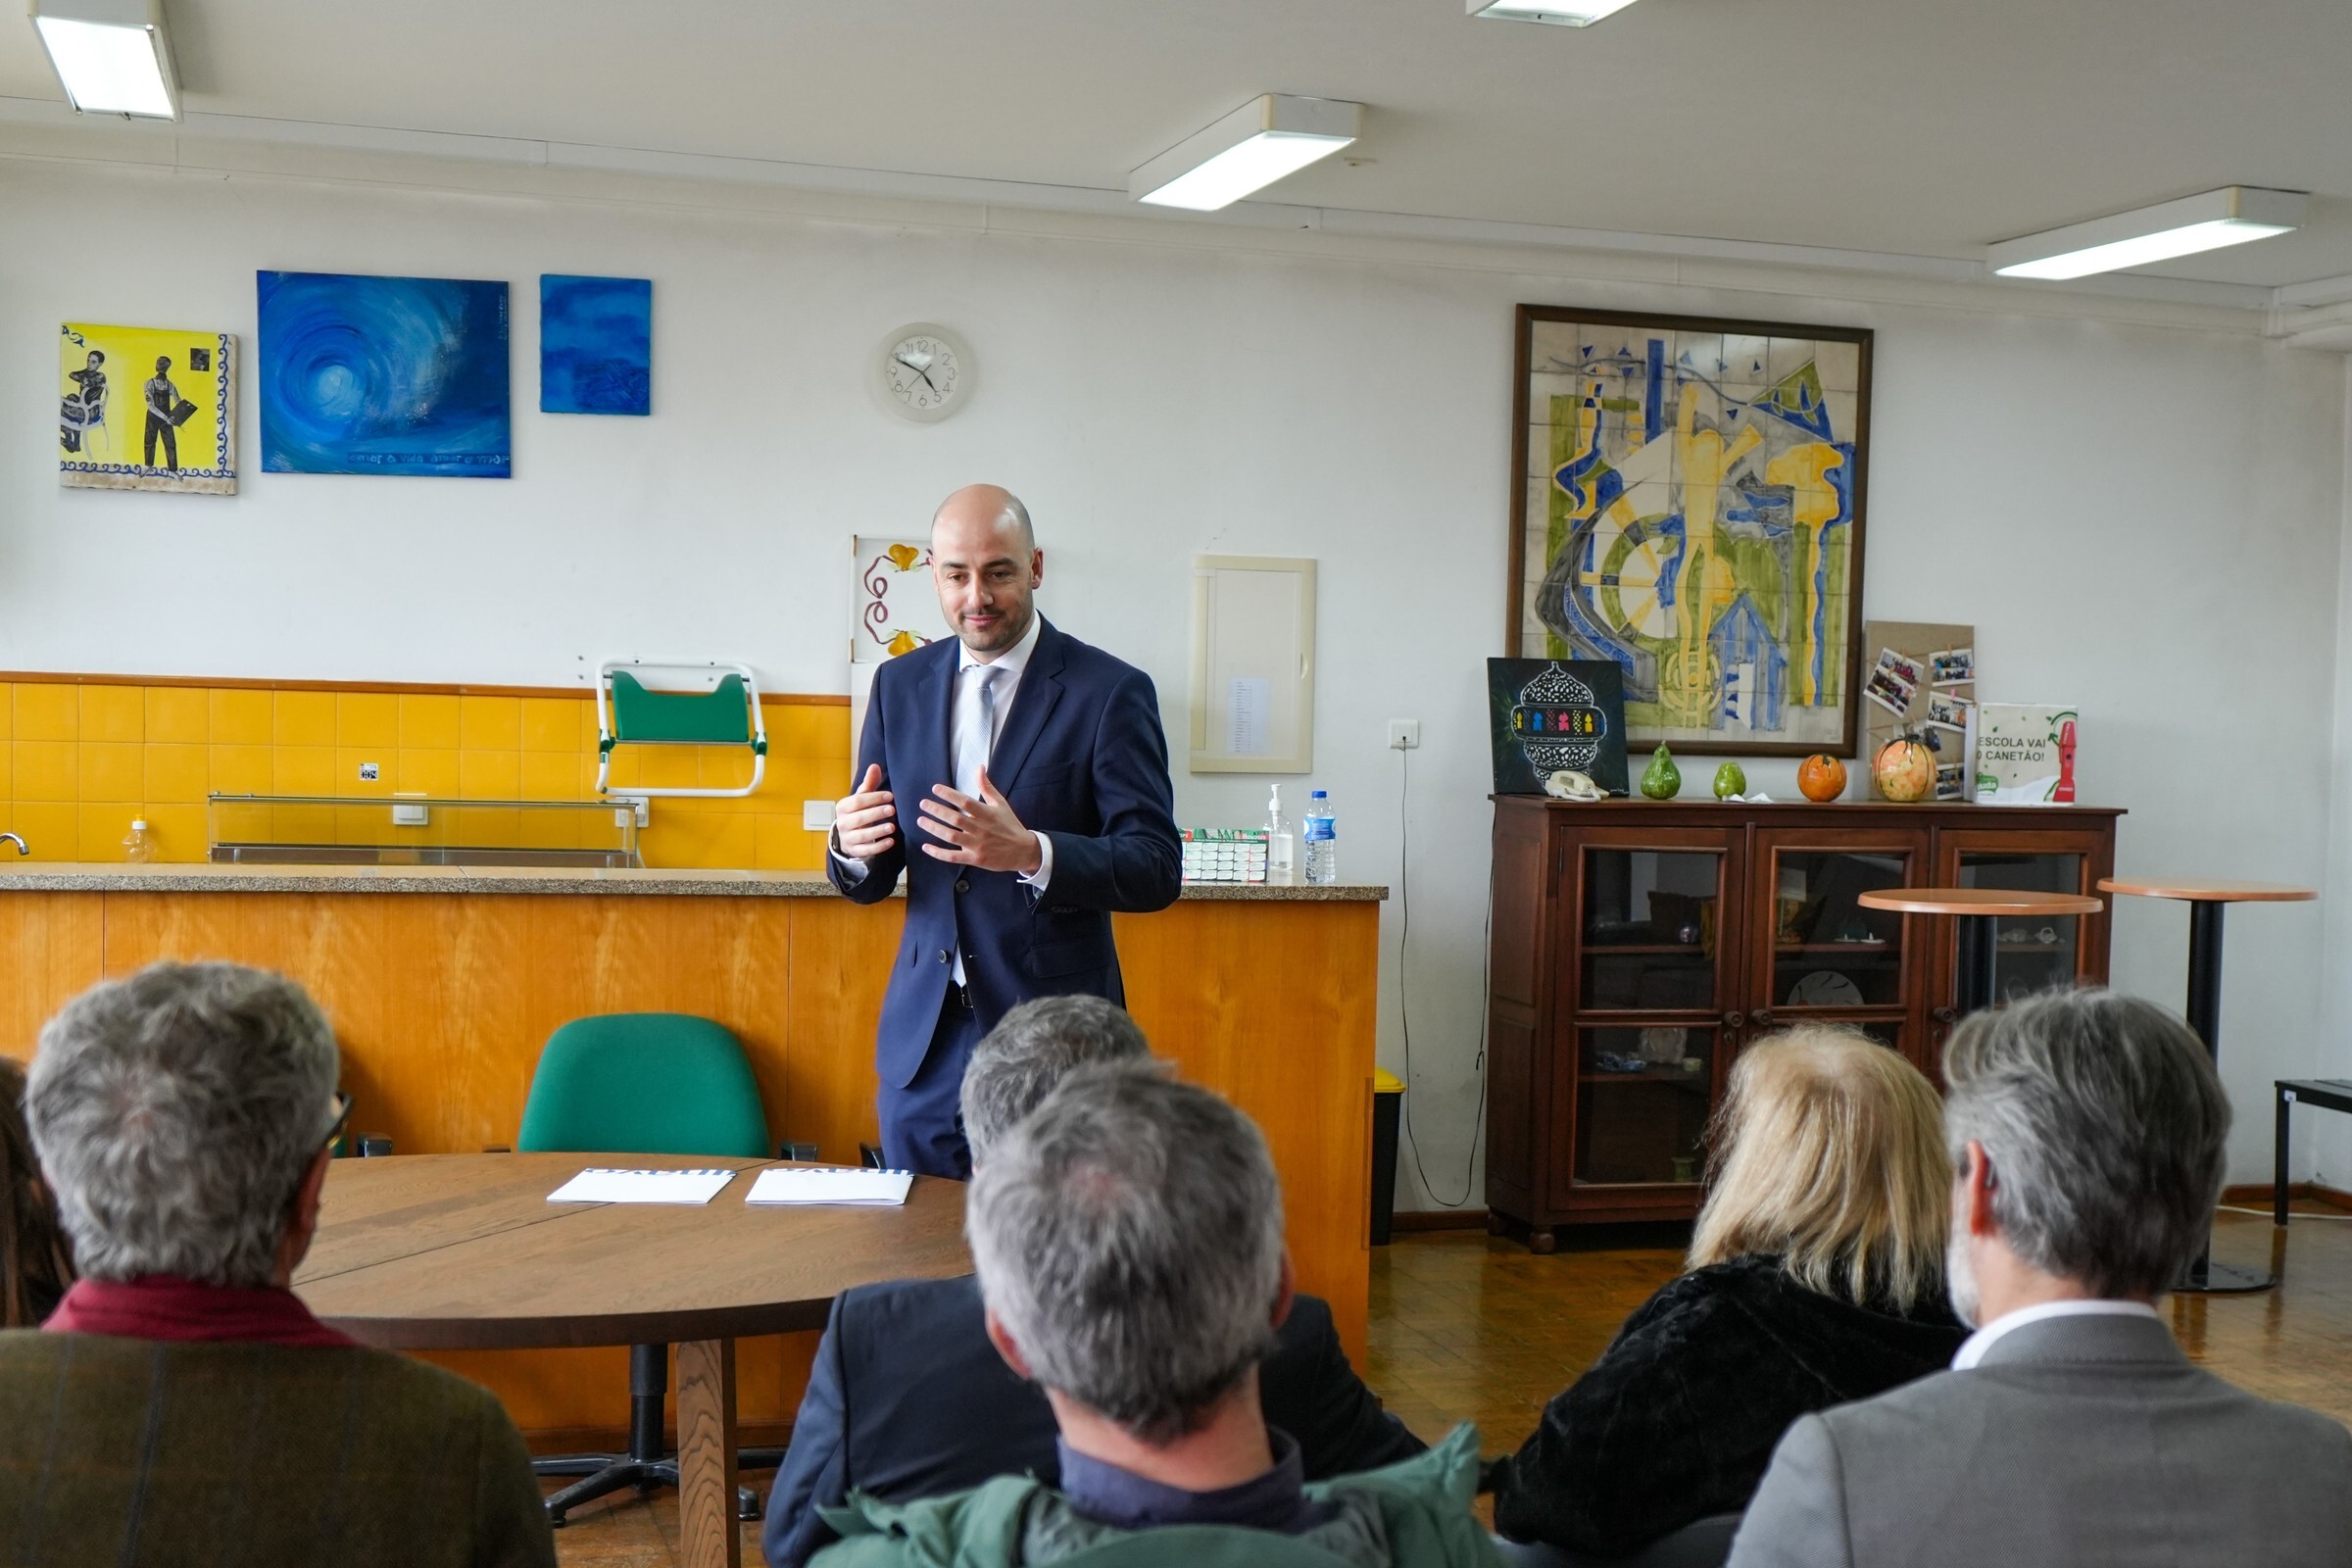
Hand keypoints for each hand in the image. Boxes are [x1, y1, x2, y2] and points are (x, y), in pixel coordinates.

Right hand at [833, 764, 896, 860]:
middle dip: (876, 813)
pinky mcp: (854, 850)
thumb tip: (875, 766)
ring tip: (892, 827)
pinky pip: (866, 850)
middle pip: (858, 818)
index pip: (857, 801)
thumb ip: (869, 783)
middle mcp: (842, 823)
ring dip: (877, 831)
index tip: (890, 796)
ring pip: (862, 835)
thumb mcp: (861, 798)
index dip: (874, 798)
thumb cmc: (857, 812)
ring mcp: (847, 838)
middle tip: (892, 810)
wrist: (847, 835)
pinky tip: (891, 841)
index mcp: (843, 807)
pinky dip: (878, 847)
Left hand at [917, 767, 1042, 874]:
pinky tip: (926, 847)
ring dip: (934, 828)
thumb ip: (987, 786)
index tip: (935, 789)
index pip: (965, 802)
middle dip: (936, 810)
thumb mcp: (1001, 803)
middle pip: (955, 818)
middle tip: (923, 804)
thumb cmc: (1010, 825)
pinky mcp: (975, 859)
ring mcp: (977, 845)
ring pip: (951, 836)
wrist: (1023, 851)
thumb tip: (980, 767)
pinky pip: (953, 856)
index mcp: (987, 814)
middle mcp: (981, 829)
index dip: (949, 794)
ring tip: (921, 821)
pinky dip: (938, 853)